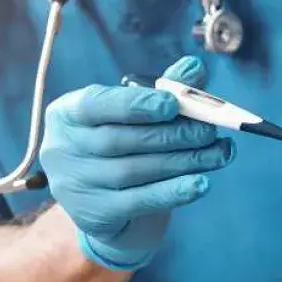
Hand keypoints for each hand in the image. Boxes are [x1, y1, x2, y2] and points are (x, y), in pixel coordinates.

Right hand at [39, 56, 234, 271]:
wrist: (107, 205)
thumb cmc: (124, 146)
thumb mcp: (137, 115)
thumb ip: (165, 90)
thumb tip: (194, 67)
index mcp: (67, 113)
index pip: (96, 105)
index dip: (135, 104)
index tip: (172, 104)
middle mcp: (62, 148)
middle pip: (122, 140)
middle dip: (173, 134)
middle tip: (210, 130)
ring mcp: (74, 185)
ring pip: (135, 170)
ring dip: (184, 161)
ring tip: (219, 154)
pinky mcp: (94, 214)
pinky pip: (140, 201)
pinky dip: (174, 192)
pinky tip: (202, 183)